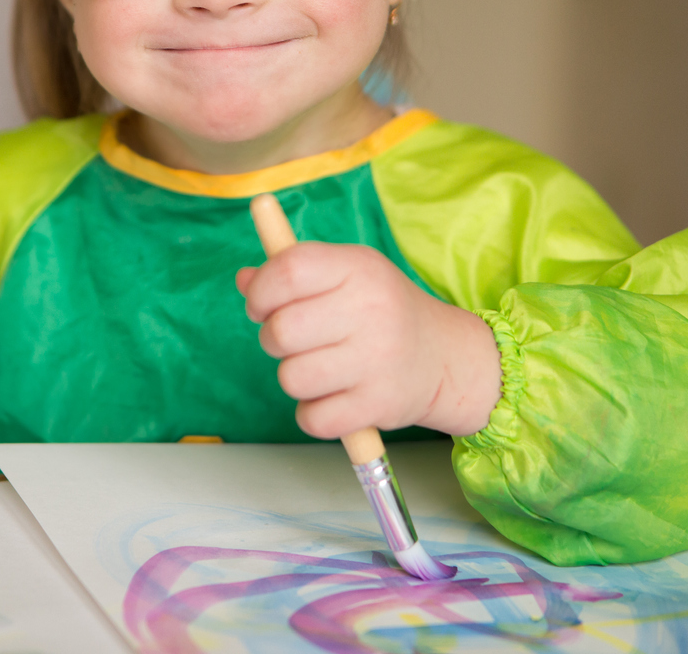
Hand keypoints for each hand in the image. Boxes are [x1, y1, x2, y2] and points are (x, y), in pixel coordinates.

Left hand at [236, 243, 501, 439]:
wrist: (444, 355)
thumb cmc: (379, 309)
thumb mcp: (346, 274)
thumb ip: (293, 273)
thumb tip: (244, 280)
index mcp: (358, 268)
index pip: (289, 270)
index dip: (261, 291)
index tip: (260, 305)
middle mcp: (371, 310)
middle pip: (281, 330)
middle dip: (273, 338)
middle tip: (293, 339)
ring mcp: (377, 360)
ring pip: (291, 378)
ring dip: (294, 376)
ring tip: (319, 367)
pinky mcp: (379, 405)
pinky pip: (312, 418)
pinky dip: (314, 412)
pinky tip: (334, 396)